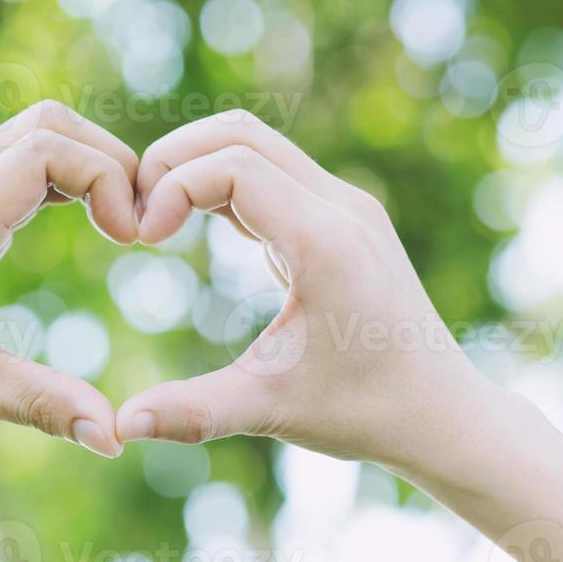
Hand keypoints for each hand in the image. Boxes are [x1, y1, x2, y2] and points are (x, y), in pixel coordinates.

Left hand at [0, 101, 138, 459]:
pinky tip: (73, 222)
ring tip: (115, 223)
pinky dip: (48, 177)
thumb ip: (47, 406)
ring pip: (20, 137)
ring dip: (77, 164)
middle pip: (43, 122)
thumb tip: (117, 438)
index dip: (107, 178)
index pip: (48, 148)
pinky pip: (0, 164)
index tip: (129, 240)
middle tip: (137, 222)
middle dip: (105, 158)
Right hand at [117, 111, 495, 470]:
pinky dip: (222, 181)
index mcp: (325, 242)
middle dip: (173, 160)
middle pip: (240, 134)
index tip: (140, 241)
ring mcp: (347, 206)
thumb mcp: (271, 409)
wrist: (441, 412)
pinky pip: (272, 171)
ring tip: (153, 219)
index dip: (170, 188)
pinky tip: (188, 224)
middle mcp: (342, 207)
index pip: (232, 165)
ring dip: (196, 165)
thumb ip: (193, 413)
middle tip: (132, 216)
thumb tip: (120, 428)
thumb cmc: (364, 412)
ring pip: (256, 143)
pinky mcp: (343, 217)